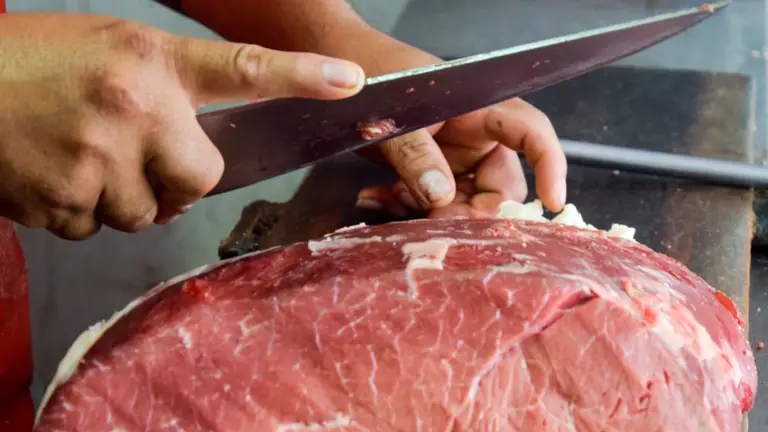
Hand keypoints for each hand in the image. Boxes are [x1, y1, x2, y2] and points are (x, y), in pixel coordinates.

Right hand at [0, 13, 363, 239]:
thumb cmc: (35, 60)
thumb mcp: (114, 48)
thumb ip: (171, 90)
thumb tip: (203, 156)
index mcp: (152, 63)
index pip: (242, 68)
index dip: (301, 76)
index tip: (350, 81)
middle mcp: (135, 109)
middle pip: (198, 180)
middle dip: (175, 180)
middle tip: (137, 151)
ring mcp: (97, 160)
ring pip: (143, 213)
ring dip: (121, 196)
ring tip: (79, 152)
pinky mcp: (62, 201)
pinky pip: (96, 229)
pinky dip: (80, 211)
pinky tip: (52, 171)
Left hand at [349, 38, 566, 218]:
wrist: (342, 83)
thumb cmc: (378, 80)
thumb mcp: (396, 117)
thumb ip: (417, 155)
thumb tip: (441, 198)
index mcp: (482, 112)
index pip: (532, 134)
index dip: (550, 165)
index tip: (552, 201)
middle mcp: (477, 140)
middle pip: (500, 187)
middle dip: (471, 212)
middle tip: (433, 221)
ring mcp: (454, 160)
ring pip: (465, 204)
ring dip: (430, 213)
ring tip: (389, 199)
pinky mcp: (430, 175)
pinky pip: (432, 204)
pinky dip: (405, 207)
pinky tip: (375, 197)